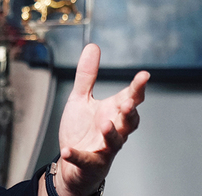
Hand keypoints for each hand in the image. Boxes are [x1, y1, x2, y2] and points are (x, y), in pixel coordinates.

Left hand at [53, 44, 148, 195]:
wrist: (72, 162)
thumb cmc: (82, 129)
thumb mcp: (80, 98)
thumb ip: (87, 75)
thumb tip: (93, 46)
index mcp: (113, 112)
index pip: (130, 98)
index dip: (138, 88)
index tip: (144, 75)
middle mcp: (114, 130)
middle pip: (129, 120)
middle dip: (130, 111)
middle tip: (128, 101)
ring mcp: (104, 148)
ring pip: (114, 141)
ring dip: (111, 132)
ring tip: (104, 123)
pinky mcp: (91, 163)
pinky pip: (85, 160)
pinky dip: (76, 155)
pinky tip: (67, 150)